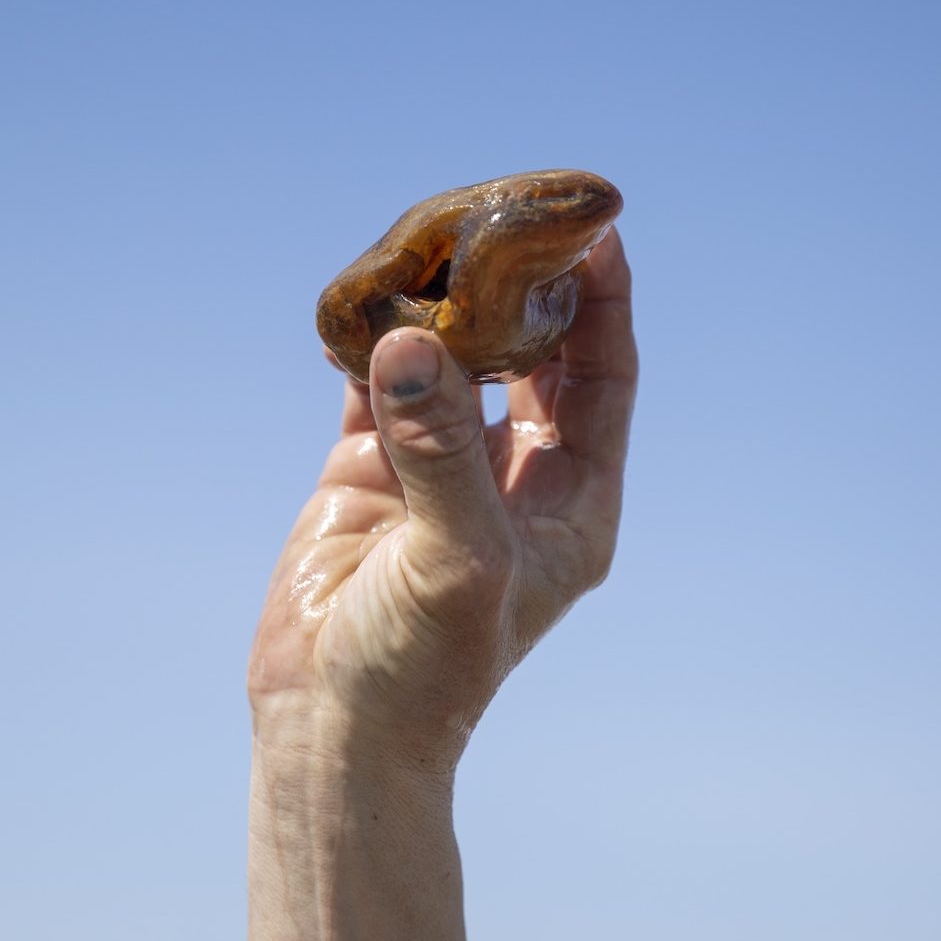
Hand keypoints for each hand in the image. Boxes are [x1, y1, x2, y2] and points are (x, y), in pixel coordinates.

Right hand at [248, 228, 636, 770]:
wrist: (337, 726)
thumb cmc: (423, 668)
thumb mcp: (457, 563)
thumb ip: (443, 452)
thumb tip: (413, 343)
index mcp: (569, 503)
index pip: (602, 380)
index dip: (603, 303)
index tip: (590, 225)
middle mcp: (512, 478)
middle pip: (536, 358)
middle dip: (524, 289)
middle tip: (505, 214)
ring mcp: (439, 469)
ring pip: (454, 361)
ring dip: (445, 304)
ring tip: (431, 236)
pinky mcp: (369, 471)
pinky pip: (376, 384)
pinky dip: (370, 340)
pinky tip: (363, 298)